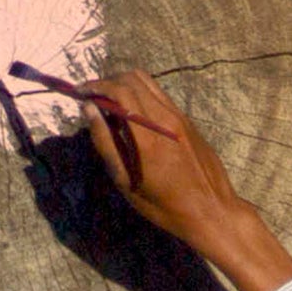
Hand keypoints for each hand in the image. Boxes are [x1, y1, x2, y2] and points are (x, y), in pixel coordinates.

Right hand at [70, 73, 291, 290]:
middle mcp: (165, 119)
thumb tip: (89, 109)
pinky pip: (159, 96)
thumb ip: (106, 143)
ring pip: (147, 83)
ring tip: (109, 102)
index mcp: (147, 137)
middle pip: (132, 79)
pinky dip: (139, 94)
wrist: (212, 211)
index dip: (96, 86)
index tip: (79, 92)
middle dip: (107, 82)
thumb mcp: (126, 182)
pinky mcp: (187, 120)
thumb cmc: (165, 206)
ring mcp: (179, 117)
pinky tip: (131, 114)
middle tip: (91, 97)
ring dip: (123, 85)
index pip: (120, 92)